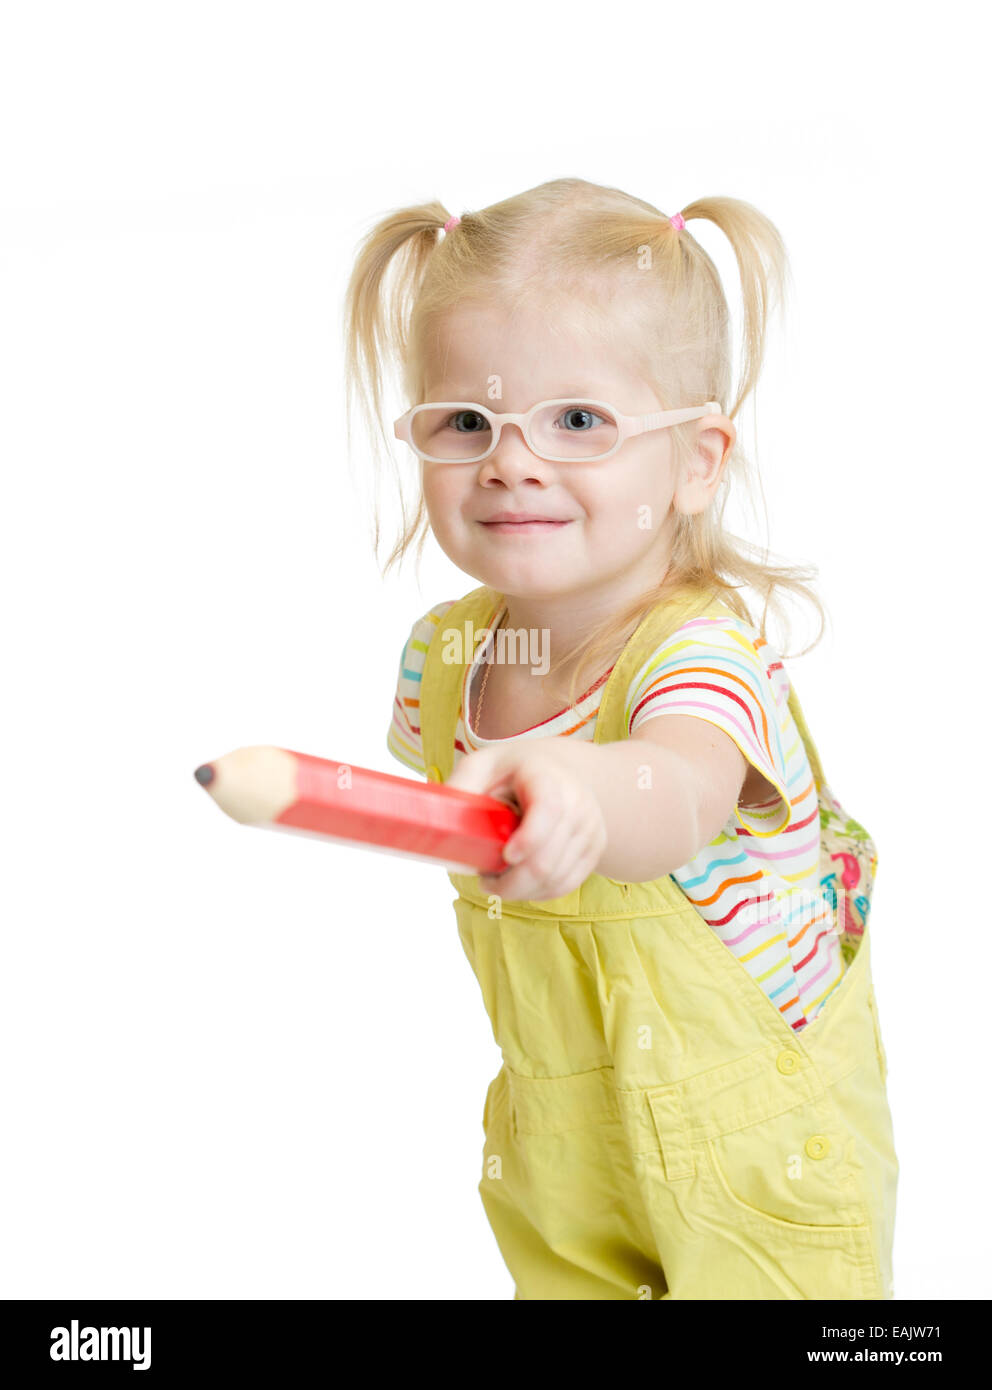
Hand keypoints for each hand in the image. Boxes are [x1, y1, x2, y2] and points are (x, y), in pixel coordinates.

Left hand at [445, 741, 607, 901]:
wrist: (560, 771)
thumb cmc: (512, 770)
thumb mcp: (482, 764)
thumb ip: (461, 785)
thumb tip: (435, 817)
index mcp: (547, 776)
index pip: (548, 809)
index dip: (530, 838)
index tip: (506, 856)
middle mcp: (578, 802)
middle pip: (548, 858)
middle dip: (511, 881)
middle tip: (484, 882)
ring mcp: (590, 828)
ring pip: (556, 878)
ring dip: (521, 890)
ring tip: (497, 883)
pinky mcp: (594, 849)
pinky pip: (566, 885)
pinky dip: (538, 893)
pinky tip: (519, 885)